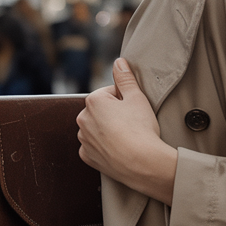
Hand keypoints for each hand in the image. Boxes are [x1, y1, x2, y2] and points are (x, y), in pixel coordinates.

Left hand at [77, 59, 177, 204]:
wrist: (142, 162)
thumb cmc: (140, 129)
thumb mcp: (136, 97)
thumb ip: (125, 77)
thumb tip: (118, 62)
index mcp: (93, 101)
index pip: (110, 93)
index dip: (125, 100)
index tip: (134, 110)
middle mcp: (83, 119)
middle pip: (101, 110)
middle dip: (114, 114)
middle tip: (131, 124)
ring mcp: (83, 139)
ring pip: (96, 128)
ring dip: (107, 130)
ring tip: (126, 137)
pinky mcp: (87, 156)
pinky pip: (93, 146)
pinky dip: (103, 147)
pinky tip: (117, 148)